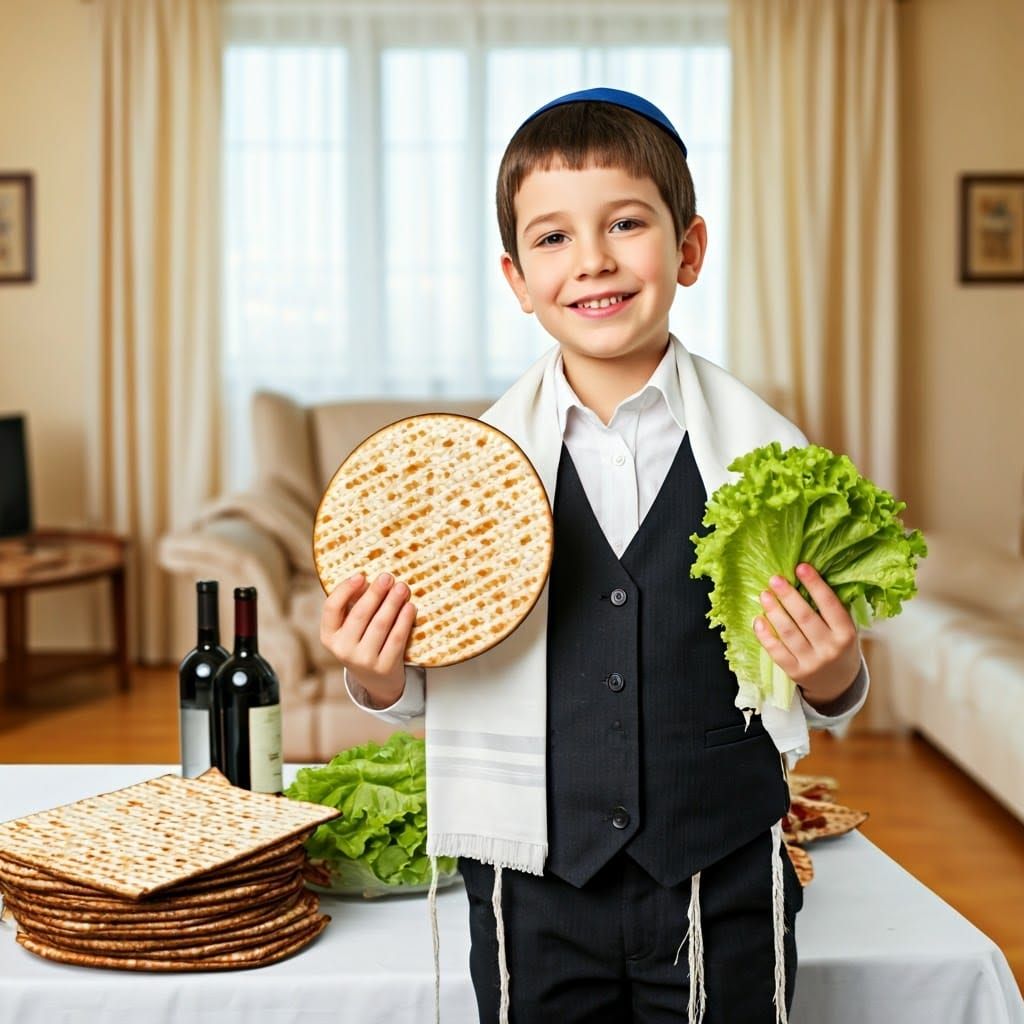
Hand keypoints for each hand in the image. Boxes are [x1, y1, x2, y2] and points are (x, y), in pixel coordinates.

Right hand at [320, 572, 416, 706]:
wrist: (377, 681)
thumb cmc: (363, 643)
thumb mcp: (350, 629)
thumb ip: (353, 605)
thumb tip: (368, 580)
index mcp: (329, 636)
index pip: (331, 608)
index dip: (345, 589)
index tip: (361, 575)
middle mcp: (342, 649)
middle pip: (360, 614)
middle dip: (375, 593)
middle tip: (388, 577)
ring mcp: (363, 660)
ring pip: (380, 624)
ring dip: (392, 602)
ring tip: (402, 587)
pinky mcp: (384, 667)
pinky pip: (396, 638)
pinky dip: (404, 620)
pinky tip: (410, 607)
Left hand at [752, 563, 860, 710]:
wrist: (838, 684)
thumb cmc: (838, 646)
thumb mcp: (845, 628)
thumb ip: (831, 608)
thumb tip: (806, 576)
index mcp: (846, 634)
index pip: (830, 605)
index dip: (815, 585)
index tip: (801, 567)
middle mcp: (830, 648)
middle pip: (805, 617)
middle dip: (788, 596)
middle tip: (775, 579)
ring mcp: (812, 662)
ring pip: (788, 633)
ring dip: (774, 611)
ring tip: (764, 595)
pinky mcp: (795, 672)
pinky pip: (776, 652)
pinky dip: (765, 635)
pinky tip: (758, 619)